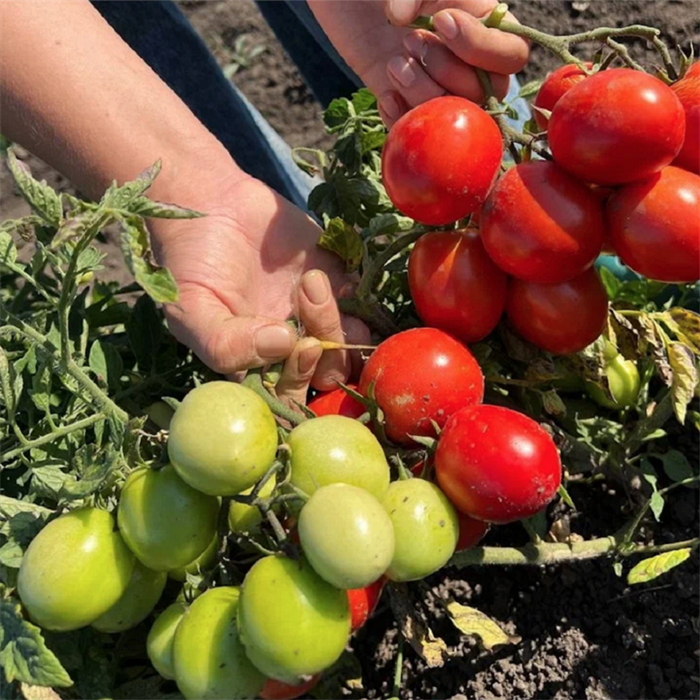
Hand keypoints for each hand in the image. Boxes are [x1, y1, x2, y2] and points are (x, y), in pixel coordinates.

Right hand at [150, 172, 369, 404]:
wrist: (208, 203)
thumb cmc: (190, 263)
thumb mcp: (191, 310)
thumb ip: (225, 343)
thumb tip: (281, 346)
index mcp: (255, 364)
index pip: (290, 397)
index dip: (301, 381)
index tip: (302, 346)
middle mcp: (290, 346)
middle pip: (326, 373)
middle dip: (327, 350)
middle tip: (309, 308)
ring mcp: (315, 316)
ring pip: (348, 342)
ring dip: (337, 319)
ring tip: (311, 281)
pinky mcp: (335, 282)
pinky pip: (363, 304)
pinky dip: (354, 294)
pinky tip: (323, 272)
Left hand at [308, 0, 528, 124]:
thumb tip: (401, 21)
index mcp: (484, 25)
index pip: (512, 55)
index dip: (482, 48)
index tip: (441, 21)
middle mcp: (467, 63)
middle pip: (486, 94)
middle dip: (446, 70)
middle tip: (410, 41)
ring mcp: (435, 87)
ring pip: (452, 116)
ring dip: (422, 93)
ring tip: (393, 64)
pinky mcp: (403, 106)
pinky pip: (416, 131)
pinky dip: (400, 118)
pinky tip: (385, 96)